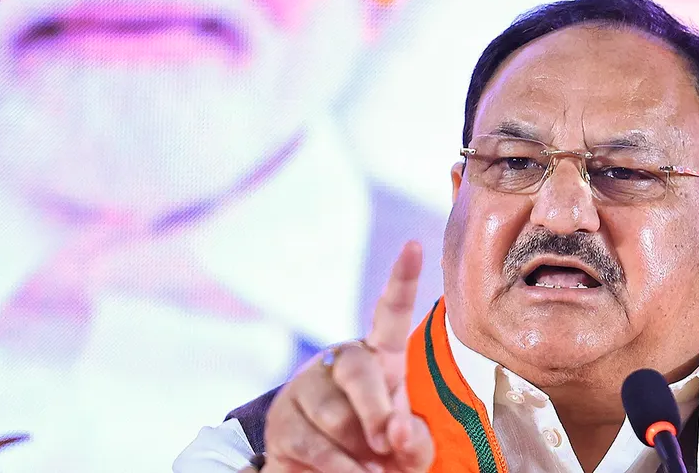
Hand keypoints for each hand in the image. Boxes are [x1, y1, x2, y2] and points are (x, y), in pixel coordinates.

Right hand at [259, 241, 433, 472]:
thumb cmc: (380, 453)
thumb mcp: (408, 446)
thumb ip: (415, 439)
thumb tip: (397, 434)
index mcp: (380, 358)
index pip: (391, 314)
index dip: (402, 280)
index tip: (414, 246)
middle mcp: (342, 362)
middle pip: (359, 370)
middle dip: (377, 410)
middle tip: (389, 442)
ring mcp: (307, 388)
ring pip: (336, 414)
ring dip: (359, 449)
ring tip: (372, 467)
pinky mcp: (283, 421)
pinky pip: (314, 443)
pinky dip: (340, 467)